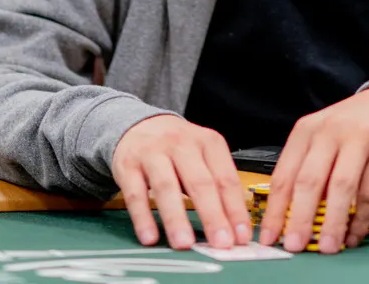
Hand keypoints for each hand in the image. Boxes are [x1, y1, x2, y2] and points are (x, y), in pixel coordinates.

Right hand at [111, 115, 249, 250]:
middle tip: (221, 244)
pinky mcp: (127, 166)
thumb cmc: (179, 148)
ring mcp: (153, 153)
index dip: (235, 209)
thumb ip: (217, 185)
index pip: (226, 178)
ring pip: (166, 187)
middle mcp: (182, 144)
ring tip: (184, 244)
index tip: (241, 237)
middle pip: (199, 182)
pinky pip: (135, 194)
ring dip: (176, 218)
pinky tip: (150, 237)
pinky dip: (143, 217)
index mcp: (208, 142)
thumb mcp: (203, 155)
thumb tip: (234, 226)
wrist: (140, 124)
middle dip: (212, 216)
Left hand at [259, 86, 368, 254]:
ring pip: (341, 187)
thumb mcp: (323, 138)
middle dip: (300, 218)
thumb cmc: (352, 128)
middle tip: (295, 245)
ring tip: (328, 246)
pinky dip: (361, 218)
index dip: (275, 210)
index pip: (284, 175)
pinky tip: (354, 234)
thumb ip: (307, 171)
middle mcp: (330, 131)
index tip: (269, 237)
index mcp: (306, 130)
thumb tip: (290, 219)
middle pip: (310, 180)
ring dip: (333, 222)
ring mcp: (360, 139)